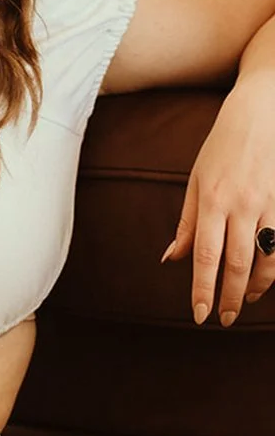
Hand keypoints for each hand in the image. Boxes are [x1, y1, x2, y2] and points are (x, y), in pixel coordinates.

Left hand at [161, 77, 274, 325]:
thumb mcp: (195, 180)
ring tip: (243, 303)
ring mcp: (268, 206)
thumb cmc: (220, 148)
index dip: (203, 289)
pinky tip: (265, 281)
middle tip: (223, 320)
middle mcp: (240, 206)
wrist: (259, 116)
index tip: (200, 315)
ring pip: (265, 261)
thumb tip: (170, 258)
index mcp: (211, 200)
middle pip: (236, 265)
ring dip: (255, 289)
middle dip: (230, 298)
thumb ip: (185, 222)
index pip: (205, 255)